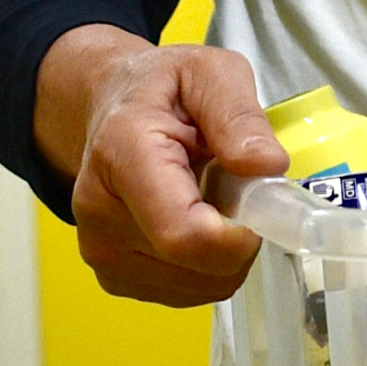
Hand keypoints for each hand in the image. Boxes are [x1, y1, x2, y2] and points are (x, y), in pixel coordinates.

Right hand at [35, 24, 288, 304]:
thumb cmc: (161, 90)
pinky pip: (186, 293)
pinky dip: (206, 267)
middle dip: (239, 238)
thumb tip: (266, 166)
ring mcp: (102, 251)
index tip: (262, 205)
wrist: (110, 107)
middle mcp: (100, 211)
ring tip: (210, 201)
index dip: (239, 237)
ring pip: (199, 287)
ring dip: (224, 254)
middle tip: (237, 190)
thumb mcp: (210, 72)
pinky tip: (194, 222)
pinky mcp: (114, 276)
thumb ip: (239, 115)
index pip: (184, 234)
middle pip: (198, 267)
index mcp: (123, 153)